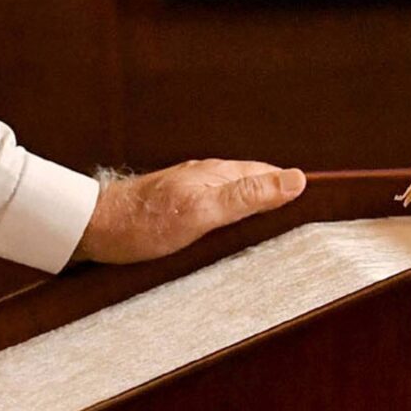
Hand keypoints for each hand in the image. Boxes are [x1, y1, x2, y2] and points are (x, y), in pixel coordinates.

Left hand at [77, 160, 306, 264]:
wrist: (92, 229)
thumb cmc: (144, 222)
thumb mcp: (204, 212)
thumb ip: (248, 196)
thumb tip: (295, 179)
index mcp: (218, 174)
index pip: (269, 175)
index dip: (292, 187)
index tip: (318, 203)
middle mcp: (205, 178)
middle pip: (253, 184)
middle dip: (276, 198)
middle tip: (303, 220)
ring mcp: (189, 192)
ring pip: (233, 198)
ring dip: (253, 210)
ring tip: (275, 229)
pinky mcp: (174, 209)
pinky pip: (214, 210)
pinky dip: (231, 221)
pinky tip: (230, 237)